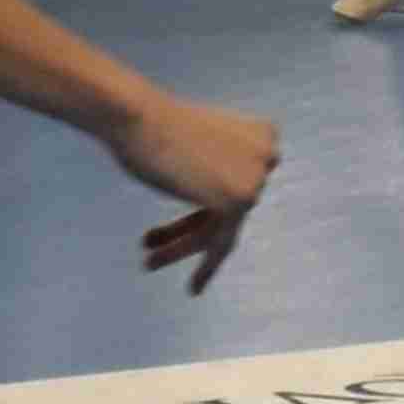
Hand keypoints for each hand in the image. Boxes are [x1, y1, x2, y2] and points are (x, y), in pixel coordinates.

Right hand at [111, 94, 276, 295]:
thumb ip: (215, 167)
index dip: (204, 205)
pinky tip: (194, 287)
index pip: (236, 182)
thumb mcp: (197, 142)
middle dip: (188, 229)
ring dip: (185, 248)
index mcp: (263, 134)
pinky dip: (206, 266)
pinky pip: (220, 242)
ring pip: (222, 228)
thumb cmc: (150, 123)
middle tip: (153, 244)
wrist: (137, 116)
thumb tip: (221, 205)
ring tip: (151, 264)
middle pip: (228, 208)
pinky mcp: (238, 200)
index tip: (180, 224)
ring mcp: (255, 179)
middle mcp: (267, 155)